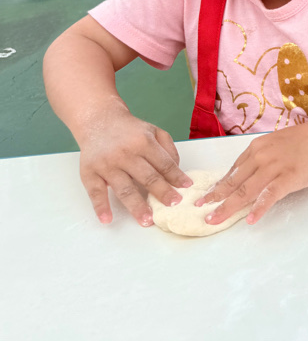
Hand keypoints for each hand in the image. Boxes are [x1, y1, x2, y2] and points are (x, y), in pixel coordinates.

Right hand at [76, 110, 191, 225]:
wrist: (99, 120)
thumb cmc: (130, 130)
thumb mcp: (154, 131)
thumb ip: (168, 149)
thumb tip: (177, 172)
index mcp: (143, 142)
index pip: (164, 163)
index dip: (176, 176)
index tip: (186, 188)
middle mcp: (125, 153)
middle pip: (147, 177)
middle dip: (162, 193)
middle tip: (173, 205)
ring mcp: (106, 164)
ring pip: (124, 188)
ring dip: (136, 206)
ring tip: (147, 220)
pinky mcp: (89, 172)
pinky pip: (95, 192)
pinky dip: (100, 207)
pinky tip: (107, 219)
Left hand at [197, 120, 307, 225]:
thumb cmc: (307, 140)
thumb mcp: (277, 144)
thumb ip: (263, 158)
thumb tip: (251, 175)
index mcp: (256, 149)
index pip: (232, 171)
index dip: (218, 186)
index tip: (207, 197)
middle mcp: (261, 157)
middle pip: (233, 182)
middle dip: (215, 198)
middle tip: (200, 211)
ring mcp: (274, 167)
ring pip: (245, 191)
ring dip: (228, 207)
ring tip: (214, 219)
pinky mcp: (289, 177)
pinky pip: (270, 195)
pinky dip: (259, 208)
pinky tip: (251, 219)